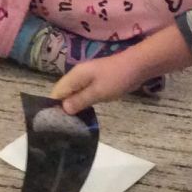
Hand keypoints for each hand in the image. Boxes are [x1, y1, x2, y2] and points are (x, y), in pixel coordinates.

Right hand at [51, 23, 191, 113]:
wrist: (138, 66)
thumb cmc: (117, 79)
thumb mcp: (98, 92)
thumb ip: (79, 101)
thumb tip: (63, 109)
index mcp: (75, 76)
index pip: (56, 92)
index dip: (54, 107)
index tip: (55, 123)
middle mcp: (77, 75)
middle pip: (63, 92)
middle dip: (62, 107)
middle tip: (64, 125)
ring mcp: (86, 77)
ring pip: (73, 93)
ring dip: (72, 105)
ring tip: (72, 122)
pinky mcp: (95, 80)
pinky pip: (82, 92)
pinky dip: (81, 101)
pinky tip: (84, 112)